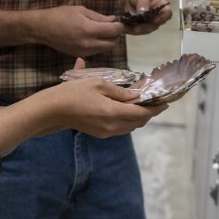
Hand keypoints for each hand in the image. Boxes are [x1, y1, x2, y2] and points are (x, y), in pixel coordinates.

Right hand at [33, 5, 125, 56]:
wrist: (42, 29)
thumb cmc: (60, 15)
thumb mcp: (80, 10)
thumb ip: (99, 17)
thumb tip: (114, 20)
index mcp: (88, 30)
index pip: (114, 31)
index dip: (120, 26)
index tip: (120, 21)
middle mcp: (88, 44)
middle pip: (113, 43)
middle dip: (116, 35)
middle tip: (112, 26)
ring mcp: (84, 52)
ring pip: (105, 49)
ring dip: (108, 41)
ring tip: (102, 31)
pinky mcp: (79, 55)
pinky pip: (96, 51)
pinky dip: (99, 45)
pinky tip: (93, 37)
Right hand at [39, 77, 166, 137]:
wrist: (52, 110)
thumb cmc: (74, 93)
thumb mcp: (98, 84)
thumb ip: (120, 91)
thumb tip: (136, 96)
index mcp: (113, 113)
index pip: (142, 114)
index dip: (155, 109)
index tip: (165, 103)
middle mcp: (112, 126)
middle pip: (138, 123)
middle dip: (148, 113)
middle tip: (153, 101)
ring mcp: (105, 132)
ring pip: (130, 127)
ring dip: (138, 117)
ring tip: (140, 104)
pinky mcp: (99, 134)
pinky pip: (120, 128)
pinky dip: (127, 120)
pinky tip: (124, 109)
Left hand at [119, 0, 172, 34]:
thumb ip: (143, 2)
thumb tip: (144, 12)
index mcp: (161, 6)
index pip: (167, 13)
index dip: (162, 18)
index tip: (154, 20)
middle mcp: (157, 16)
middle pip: (155, 25)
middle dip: (146, 27)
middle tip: (137, 27)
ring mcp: (148, 23)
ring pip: (145, 30)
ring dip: (137, 30)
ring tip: (127, 28)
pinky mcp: (139, 26)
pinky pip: (136, 30)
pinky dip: (130, 30)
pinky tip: (124, 28)